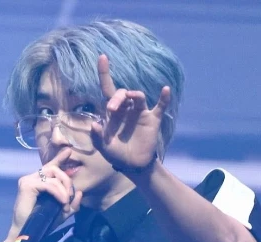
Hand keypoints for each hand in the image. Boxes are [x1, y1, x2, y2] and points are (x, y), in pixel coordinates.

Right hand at [7, 148, 82, 240]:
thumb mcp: (61, 213)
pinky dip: (58, 193)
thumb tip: (79, 193)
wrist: (27, 233)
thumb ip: (71, 204)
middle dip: (67, 181)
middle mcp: (31, 178)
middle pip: (55, 169)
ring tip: (66, 203)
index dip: (60, 158)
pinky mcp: (27, 185)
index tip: (69, 151)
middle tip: (70, 197)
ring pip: (53, 176)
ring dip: (64, 190)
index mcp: (38, 182)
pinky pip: (49, 184)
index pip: (50, 167)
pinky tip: (62, 201)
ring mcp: (28, 180)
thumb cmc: (42, 223)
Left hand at [91, 54, 170, 168]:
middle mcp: (126, 109)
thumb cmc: (116, 155)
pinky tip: (165, 90)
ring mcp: (140, 113)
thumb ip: (97, 136)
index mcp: (112, 113)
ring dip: (134, 95)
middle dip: (117, 97)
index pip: (107, 89)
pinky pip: (160, 107)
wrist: (133, 166)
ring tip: (132, 98)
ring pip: (138, 96)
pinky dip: (164, 98)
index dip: (104, 73)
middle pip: (122, 93)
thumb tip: (95, 123)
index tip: (102, 57)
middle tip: (111, 109)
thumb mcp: (103, 147)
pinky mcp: (152, 120)